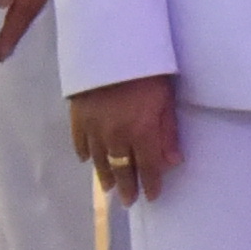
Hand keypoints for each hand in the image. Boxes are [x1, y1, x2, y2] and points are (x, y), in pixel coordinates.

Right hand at [71, 72, 180, 204]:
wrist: (110, 48)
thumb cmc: (148, 70)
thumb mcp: (166, 99)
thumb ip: (168, 132)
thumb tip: (172, 162)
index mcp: (141, 132)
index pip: (148, 166)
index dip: (150, 184)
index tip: (152, 197)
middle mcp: (115, 136)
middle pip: (122, 168)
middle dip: (127, 186)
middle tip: (129, 201)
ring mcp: (93, 128)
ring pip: (99, 160)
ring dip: (105, 175)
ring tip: (108, 188)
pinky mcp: (78, 117)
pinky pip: (80, 142)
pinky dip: (85, 153)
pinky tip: (88, 160)